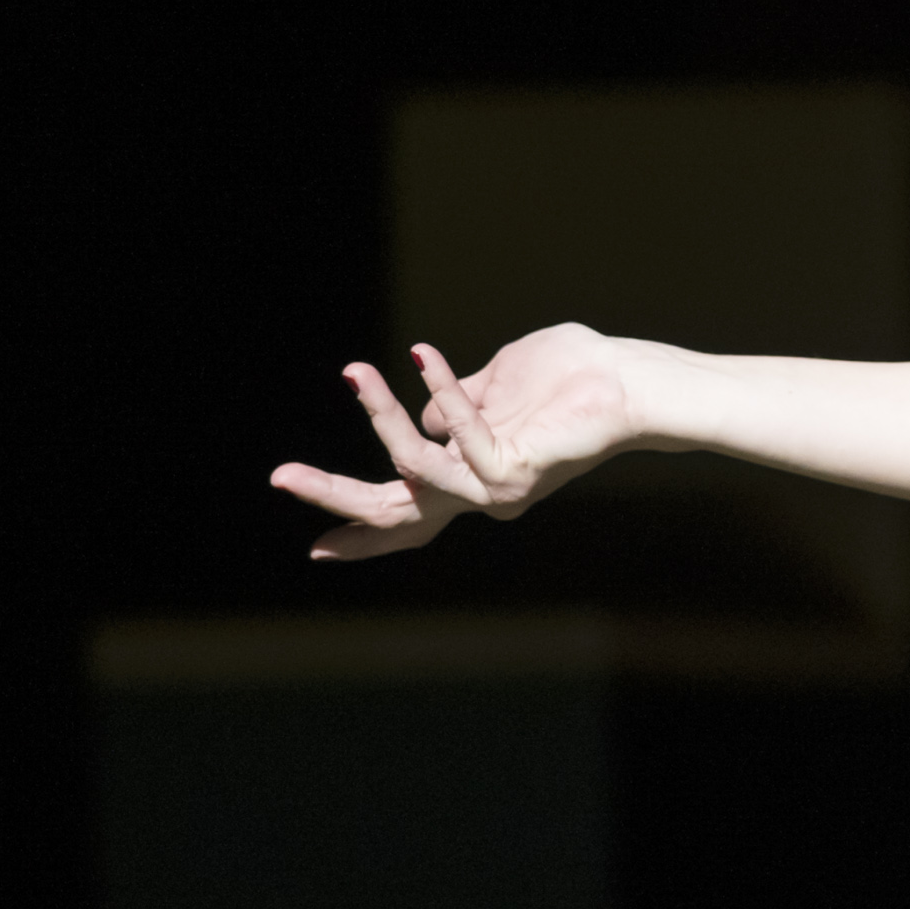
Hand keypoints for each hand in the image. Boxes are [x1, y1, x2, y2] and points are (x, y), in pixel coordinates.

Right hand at [270, 324, 645, 559]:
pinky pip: (456, 435)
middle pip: (392, 513)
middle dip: (332, 497)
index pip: (407, 515)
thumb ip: (457, 400)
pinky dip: (439, 392)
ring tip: (355, 370)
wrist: (630, 381)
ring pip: (411, 468)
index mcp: (473, 479)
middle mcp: (481, 495)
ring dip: (378, 415)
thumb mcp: (496, 384)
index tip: (315, 550)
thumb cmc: (572, 375)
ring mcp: (496, 492)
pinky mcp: (512, 476)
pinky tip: (424, 358)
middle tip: (279, 475)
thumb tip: (420, 412)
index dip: (360, 535)